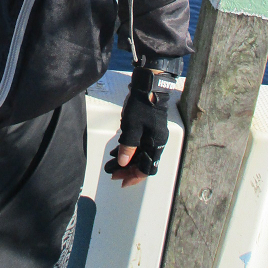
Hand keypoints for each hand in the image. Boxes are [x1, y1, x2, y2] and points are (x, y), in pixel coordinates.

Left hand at [103, 66, 170, 187]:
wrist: (148, 85)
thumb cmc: (141, 104)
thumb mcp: (131, 126)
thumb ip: (127, 146)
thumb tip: (123, 163)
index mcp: (155, 143)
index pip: (146, 168)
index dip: (133, 177)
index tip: (121, 181)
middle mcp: (156, 141)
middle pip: (143, 163)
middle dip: (127, 170)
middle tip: (113, 173)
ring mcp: (153, 135)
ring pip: (140, 154)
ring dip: (127, 160)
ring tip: (111, 164)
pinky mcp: (148, 128)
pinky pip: (139, 145)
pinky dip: (129, 150)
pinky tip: (117, 151)